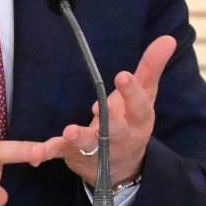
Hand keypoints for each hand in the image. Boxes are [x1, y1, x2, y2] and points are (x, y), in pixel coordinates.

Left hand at [57, 34, 177, 188]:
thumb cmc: (133, 121)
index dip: (132, 93)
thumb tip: (168, 38)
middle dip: (110, 121)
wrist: (122, 167)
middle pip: (117, 131)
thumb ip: (152, 67)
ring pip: (89, 146)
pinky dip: (48, 152)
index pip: (139, 107)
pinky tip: (37, 153)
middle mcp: (121, 139)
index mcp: (139, 120)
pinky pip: (61, 154)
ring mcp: (98, 150)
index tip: (122, 76)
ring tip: (69, 131)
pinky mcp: (76, 156)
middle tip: (98, 107)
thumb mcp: (145, 95)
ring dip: (79, 139)